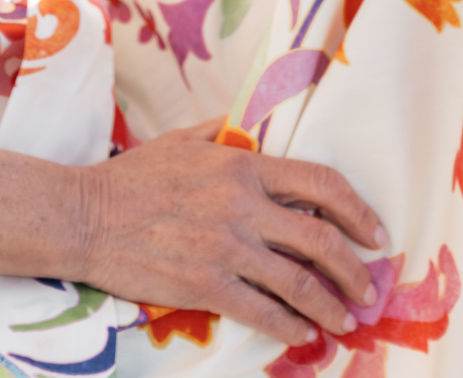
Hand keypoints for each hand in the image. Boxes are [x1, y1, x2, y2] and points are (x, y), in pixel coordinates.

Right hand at [69, 118, 387, 347]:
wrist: (87, 217)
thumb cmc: (133, 177)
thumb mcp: (183, 140)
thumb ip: (225, 135)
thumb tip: (252, 128)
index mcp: (243, 166)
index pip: (320, 184)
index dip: (357, 210)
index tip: (375, 232)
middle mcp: (243, 206)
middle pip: (321, 239)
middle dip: (354, 269)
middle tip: (368, 288)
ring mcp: (226, 248)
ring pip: (298, 283)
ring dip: (330, 306)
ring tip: (345, 320)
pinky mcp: (205, 285)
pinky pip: (262, 311)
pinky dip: (289, 327)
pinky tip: (302, 334)